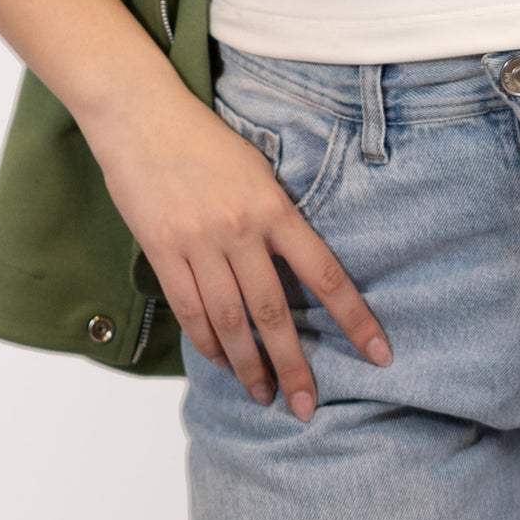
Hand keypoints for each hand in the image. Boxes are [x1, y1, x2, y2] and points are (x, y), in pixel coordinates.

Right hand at [81, 66, 390, 417]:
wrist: (141, 114)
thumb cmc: (202, 137)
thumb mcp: (256, 168)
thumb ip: (275, 216)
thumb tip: (291, 266)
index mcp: (274, 206)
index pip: (325, 273)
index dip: (354, 318)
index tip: (379, 354)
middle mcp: (240, 229)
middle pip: (274, 312)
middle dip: (294, 365)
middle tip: (306, 405)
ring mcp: (199, 242)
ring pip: (230, 320)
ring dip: (248, 364)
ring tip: (263, 395)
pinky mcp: (163, 249)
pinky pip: (190, 308)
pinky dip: (206, 340)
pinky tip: (220, 360)